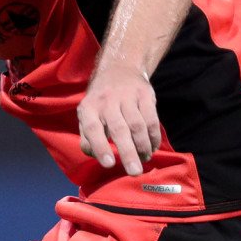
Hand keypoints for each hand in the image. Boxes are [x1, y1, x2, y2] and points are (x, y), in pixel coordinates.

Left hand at [78, 60, 158, 175]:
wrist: (119, 68)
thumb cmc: (100, 102)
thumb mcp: (87, 115)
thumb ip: (88, 138)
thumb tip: (96, 157)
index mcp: (89, 107)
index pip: (93, 128)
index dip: (100, 146)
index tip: (109, 164)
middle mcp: (107, 100)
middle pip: (119, 129)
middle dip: (128, 152)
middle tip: (134, 172)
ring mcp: (127, 96)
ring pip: (137, 125)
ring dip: (142, 146)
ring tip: (144, 160)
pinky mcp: (145, 94)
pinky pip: (152, 119)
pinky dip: (154, 137)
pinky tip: (152, 148)